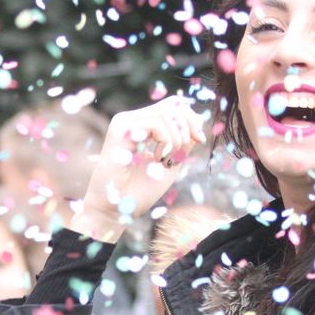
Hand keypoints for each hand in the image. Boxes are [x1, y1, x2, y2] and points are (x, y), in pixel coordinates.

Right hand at [69, 95, 207, 242]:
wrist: (115, 210)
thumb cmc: (139, 191)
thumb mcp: (170, 163)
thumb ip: (183, 143)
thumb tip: (198, 123)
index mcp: (142, 125)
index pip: (173, 105)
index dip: (191, 118)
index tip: (199, 140)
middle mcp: (132, 120)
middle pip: (173, 104)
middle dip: (188, 126)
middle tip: (182, 152)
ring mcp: (124, 123)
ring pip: (166, 112)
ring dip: (177, 138)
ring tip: (167, 159)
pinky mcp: (120, 130)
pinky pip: (155, 123)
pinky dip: (166, 141)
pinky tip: (158, 158)